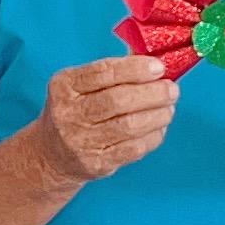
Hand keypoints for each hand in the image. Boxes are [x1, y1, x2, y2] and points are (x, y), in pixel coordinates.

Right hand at [23, 56, 177, 184]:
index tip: (159, 67)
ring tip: (169, 108)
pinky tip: (159, 127)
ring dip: (158, 115)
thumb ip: (114, 72)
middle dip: (153, 93)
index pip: (103, 72)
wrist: (53, 154)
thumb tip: (154, 61)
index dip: (135, 68)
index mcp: (64, 86)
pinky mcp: (96, 163)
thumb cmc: (77, 110)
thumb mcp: (81, 85)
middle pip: (119, 100)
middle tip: (172, 89)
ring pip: (130, 125)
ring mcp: (81, 141)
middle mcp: (69, 113)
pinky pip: (134, 148)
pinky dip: (154, 136)